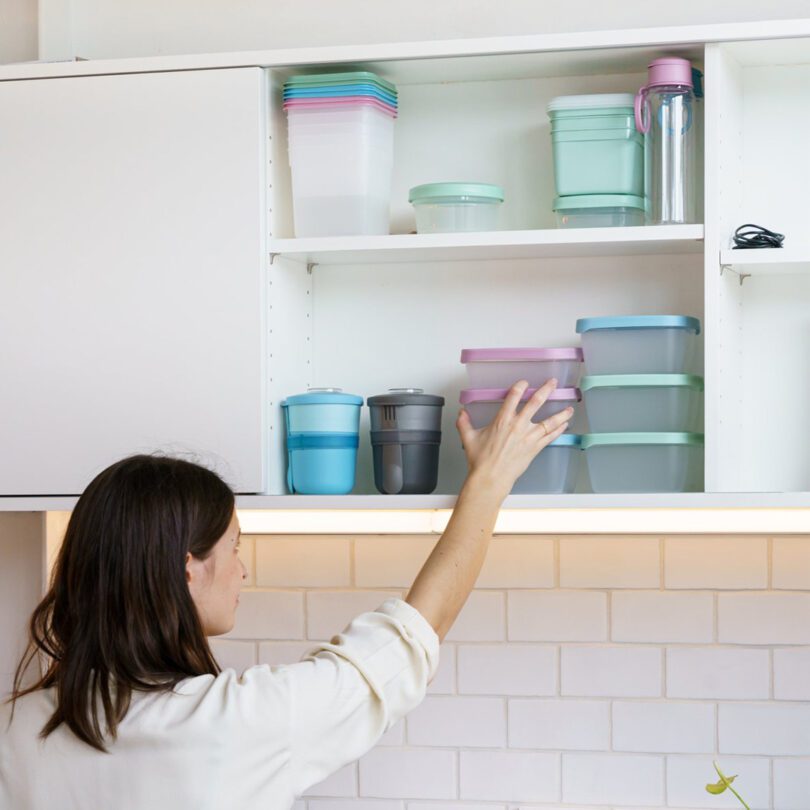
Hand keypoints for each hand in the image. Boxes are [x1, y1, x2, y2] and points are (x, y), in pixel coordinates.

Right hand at [456, 378, 572, 498]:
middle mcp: (518, 426)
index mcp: (502, 420)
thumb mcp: (468, 438)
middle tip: (553, 383)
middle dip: (546, 390)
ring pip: (549, 421)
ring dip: (560, 413)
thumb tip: (461, 413)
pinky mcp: (534, 448)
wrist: (490, 478)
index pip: (513, 396)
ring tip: (569, 408)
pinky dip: (559, 430)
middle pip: (536, 403)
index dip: (520, 387)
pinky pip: (550, 437)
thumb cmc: (481, 461)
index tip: (524, 383)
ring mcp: (528, 437)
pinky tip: (564, 425)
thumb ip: (464, 423)